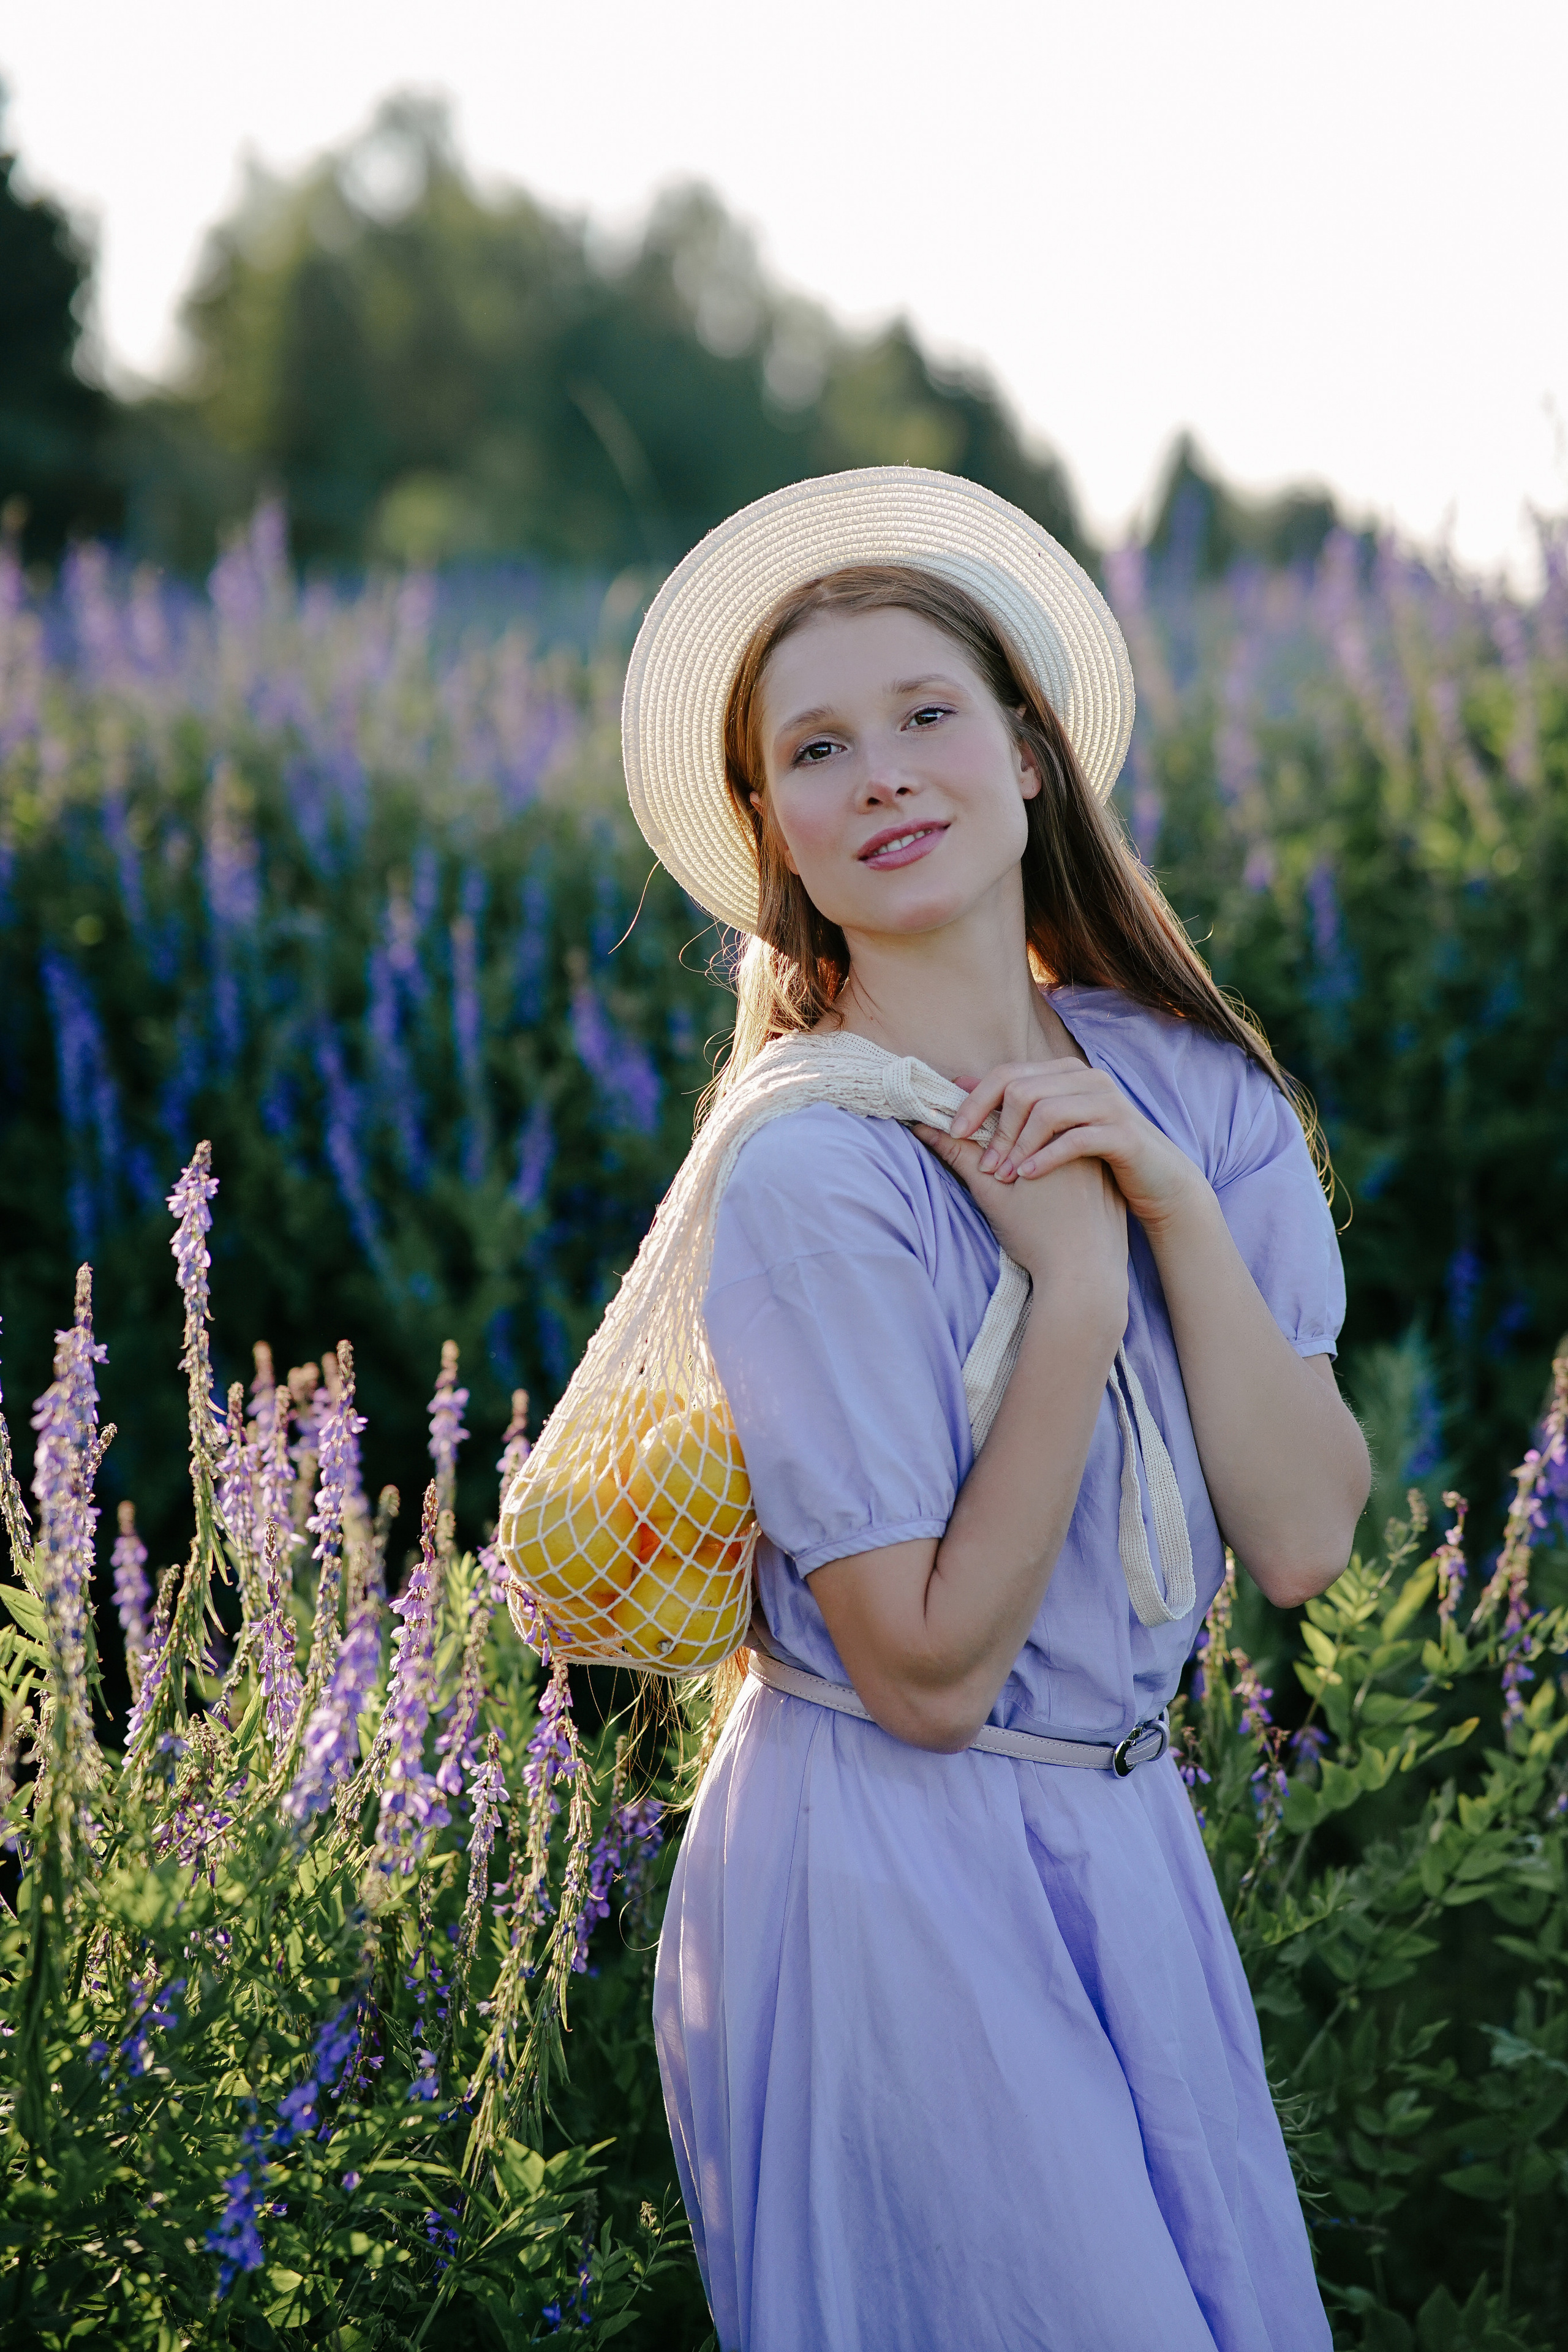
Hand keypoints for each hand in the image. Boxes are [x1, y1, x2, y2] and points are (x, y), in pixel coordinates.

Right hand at [911, 1118, 1128, 1327]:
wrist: (1085, 1278)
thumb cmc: (1038, 1239)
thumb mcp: (992, 1194)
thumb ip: (960, 1155)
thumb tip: (925, 1128)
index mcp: (1052, 1134)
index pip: (1009, 1103)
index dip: (977, 1105)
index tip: (956, 1115)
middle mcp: (1081, 1138)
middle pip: (1034, 1115)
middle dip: (1001, 1120)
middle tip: (974, 1138)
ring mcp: (1099, 1158)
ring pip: (1055, 1137)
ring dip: (1028, 1139)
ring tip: (1004, 1164)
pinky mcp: (1109, 1180)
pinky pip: (1077, 1158)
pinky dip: (1054, 1161)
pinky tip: (1042, 1183)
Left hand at [947, 1060, 1202, 1236]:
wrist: (1159, 1183)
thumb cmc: (1094, 1162)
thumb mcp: (1046, 1136)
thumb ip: (1001, 1115)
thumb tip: (946, 1095)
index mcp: (1063, 1074)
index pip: (1006, 1074)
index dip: (973, 1101)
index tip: (950, 1131)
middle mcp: (1086, 1079)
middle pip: (1021, 1088)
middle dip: (992, 1127)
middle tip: (980, 1163)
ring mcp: (1107, 1104)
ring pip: (1046, 1111)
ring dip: (1017, 1147)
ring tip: (1002, 1176)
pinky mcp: (1123, 1134)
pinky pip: (1076, 1139)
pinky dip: (1045, 1158)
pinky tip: (1027, 1178)